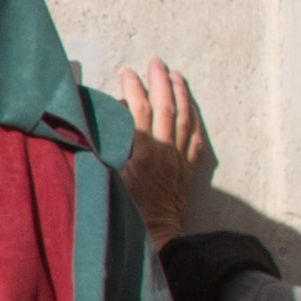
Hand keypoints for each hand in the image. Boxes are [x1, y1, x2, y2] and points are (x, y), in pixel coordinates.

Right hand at [120, 63, 214, 245]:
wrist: (158, 238)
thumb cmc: (129, 213)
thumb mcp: (110, 182)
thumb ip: (108, 152)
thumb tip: (105, 126)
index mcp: (144, 151)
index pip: (140, 110)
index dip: (134, 89)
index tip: (128, 73)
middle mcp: (165, 151)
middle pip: (165, 108)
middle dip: (160, 82)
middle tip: (156, 63)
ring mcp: (179, 161)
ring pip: (184, 119)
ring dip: (180, 95)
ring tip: (176, 76)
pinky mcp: (187, 172)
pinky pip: (195, 140)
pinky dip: (194, 122)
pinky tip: (193, 111)